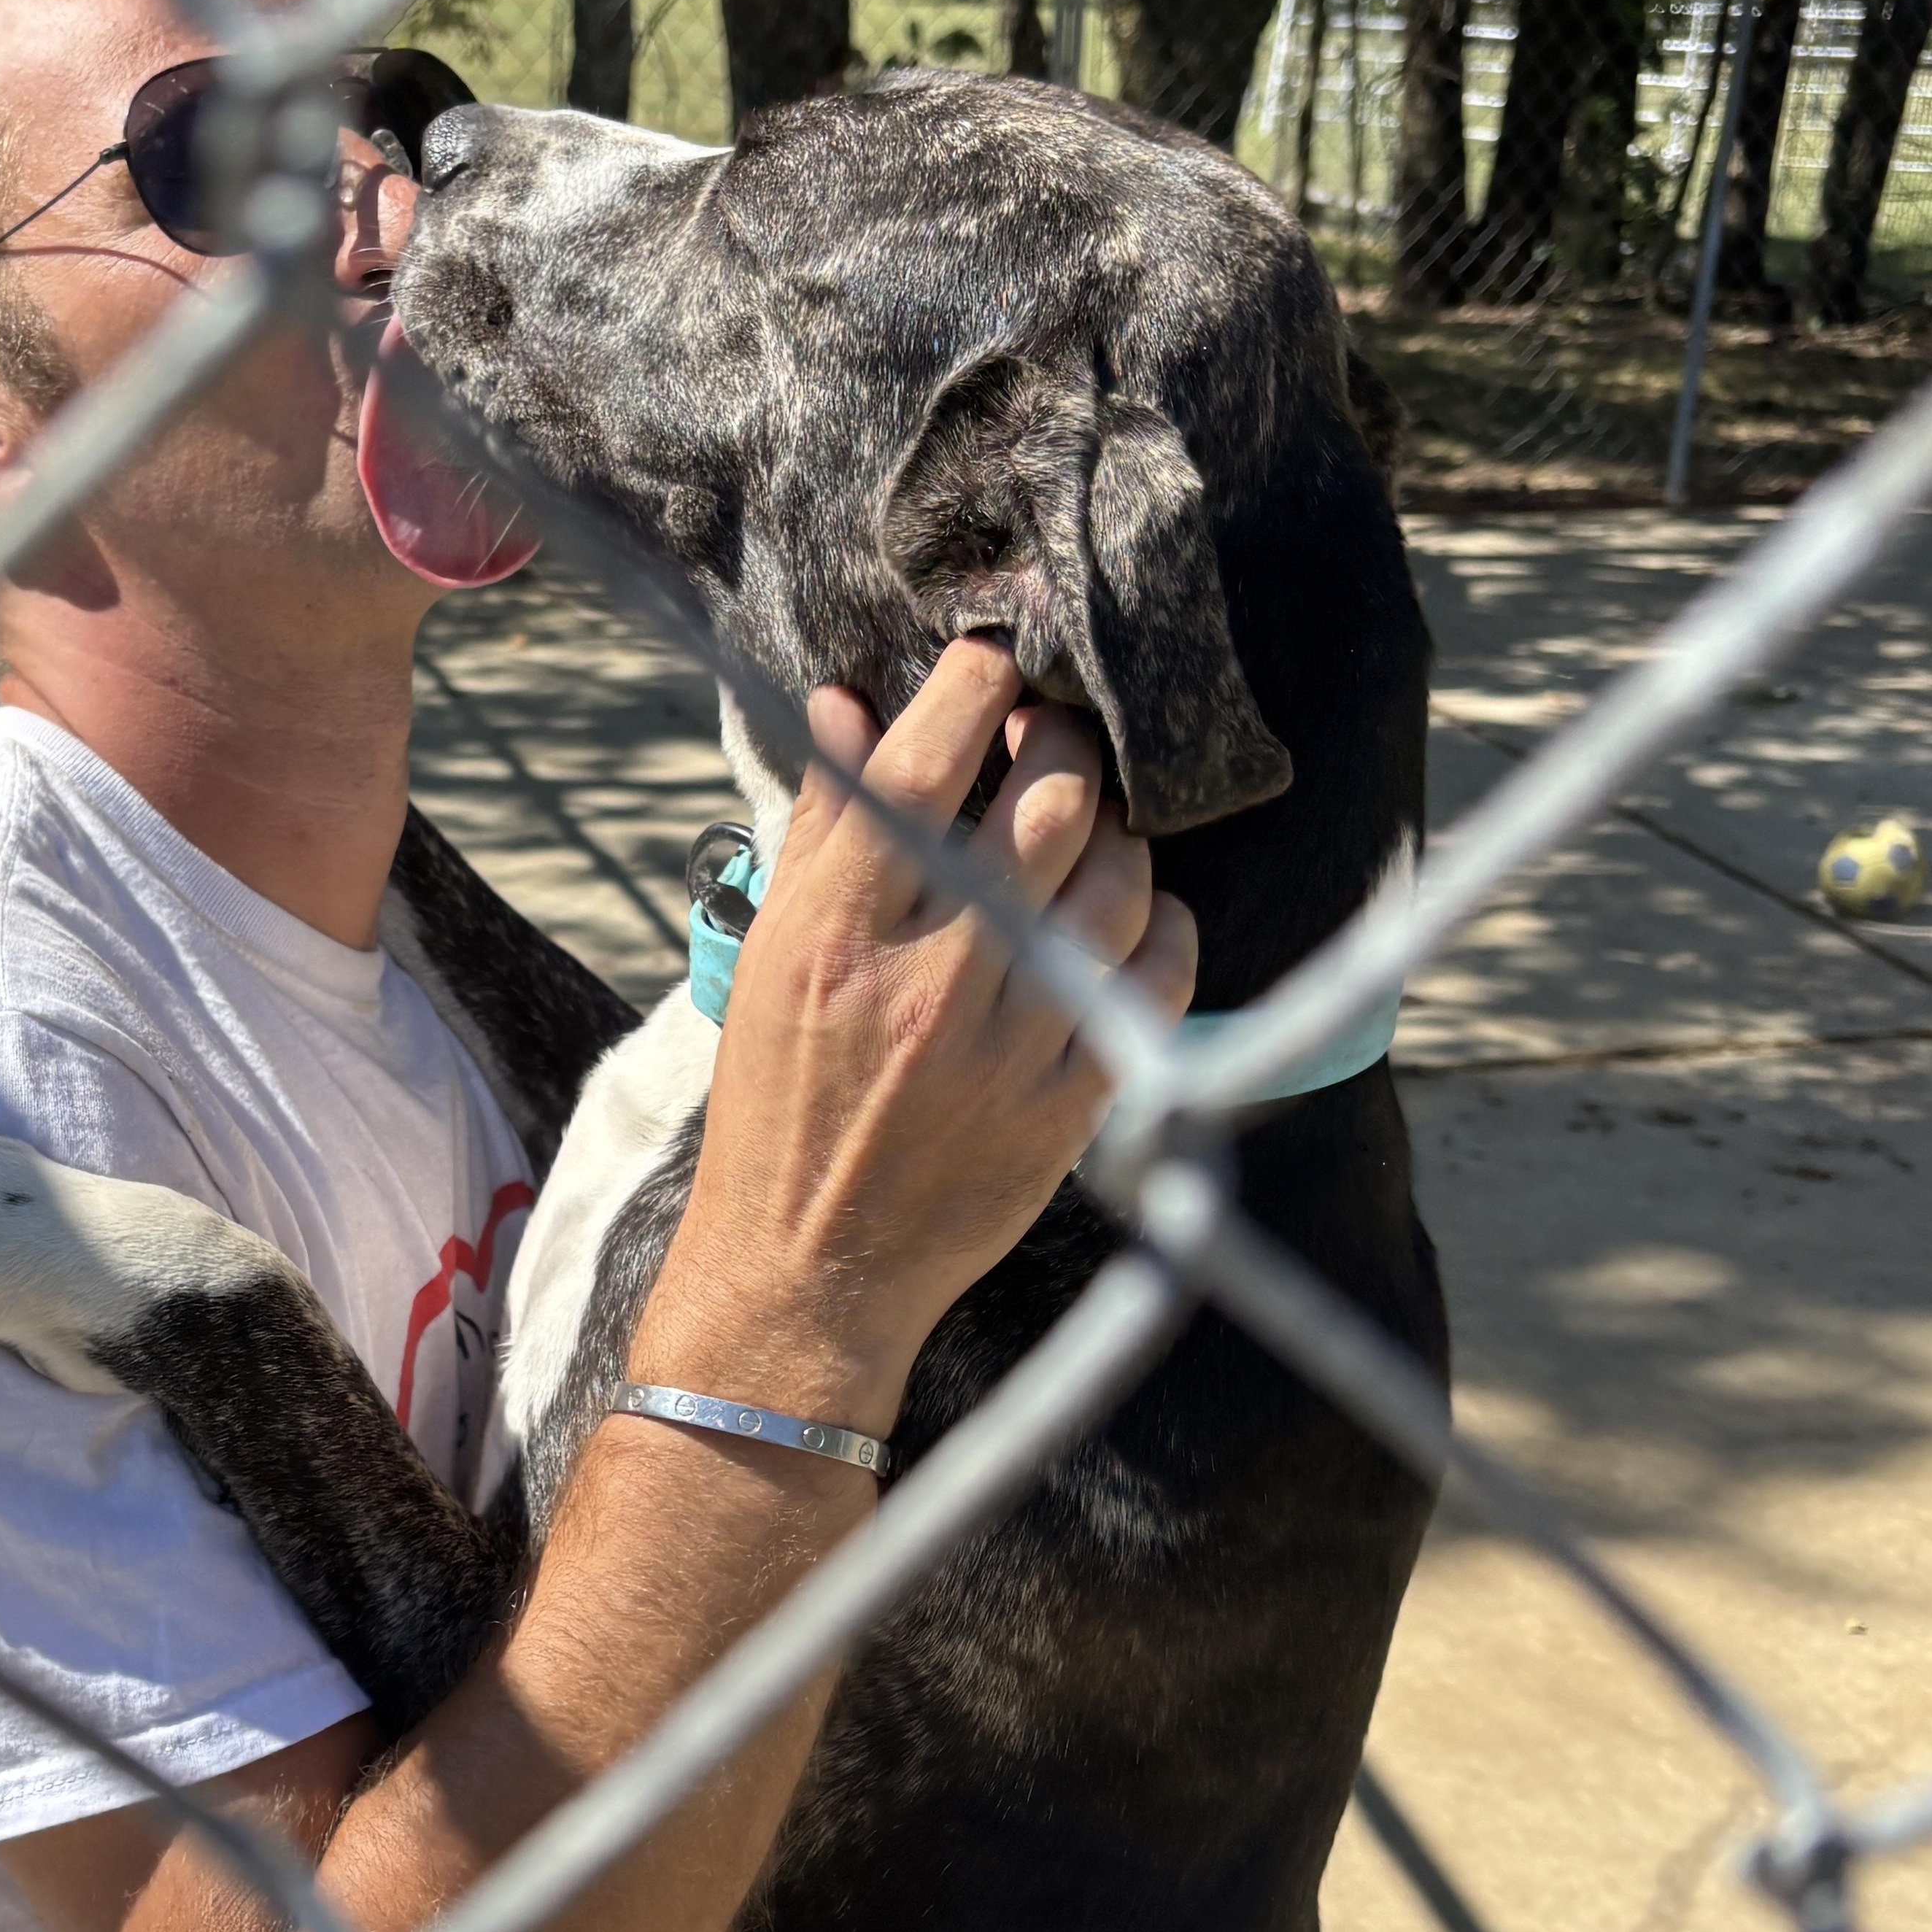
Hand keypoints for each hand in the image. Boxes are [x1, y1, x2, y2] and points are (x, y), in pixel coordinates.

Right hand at [650, 640, 1196, 1426]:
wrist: (809, 1266)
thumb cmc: (779, 1101)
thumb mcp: (772, 955)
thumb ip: (824, 826)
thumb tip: (848, 702)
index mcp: (838, 928)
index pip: (929, 758)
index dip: (977, 682)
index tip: (993, 664)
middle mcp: (931, 973)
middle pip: (1052, 798)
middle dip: (1065, 743)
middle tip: (1054, 740)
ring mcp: (1010, 1038)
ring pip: (1120, 878)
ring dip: (1116, 834)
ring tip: (1088, 836)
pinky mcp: (1072, 1099)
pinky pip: (1156, 975)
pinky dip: (1159, 928)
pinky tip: (1130, 922)